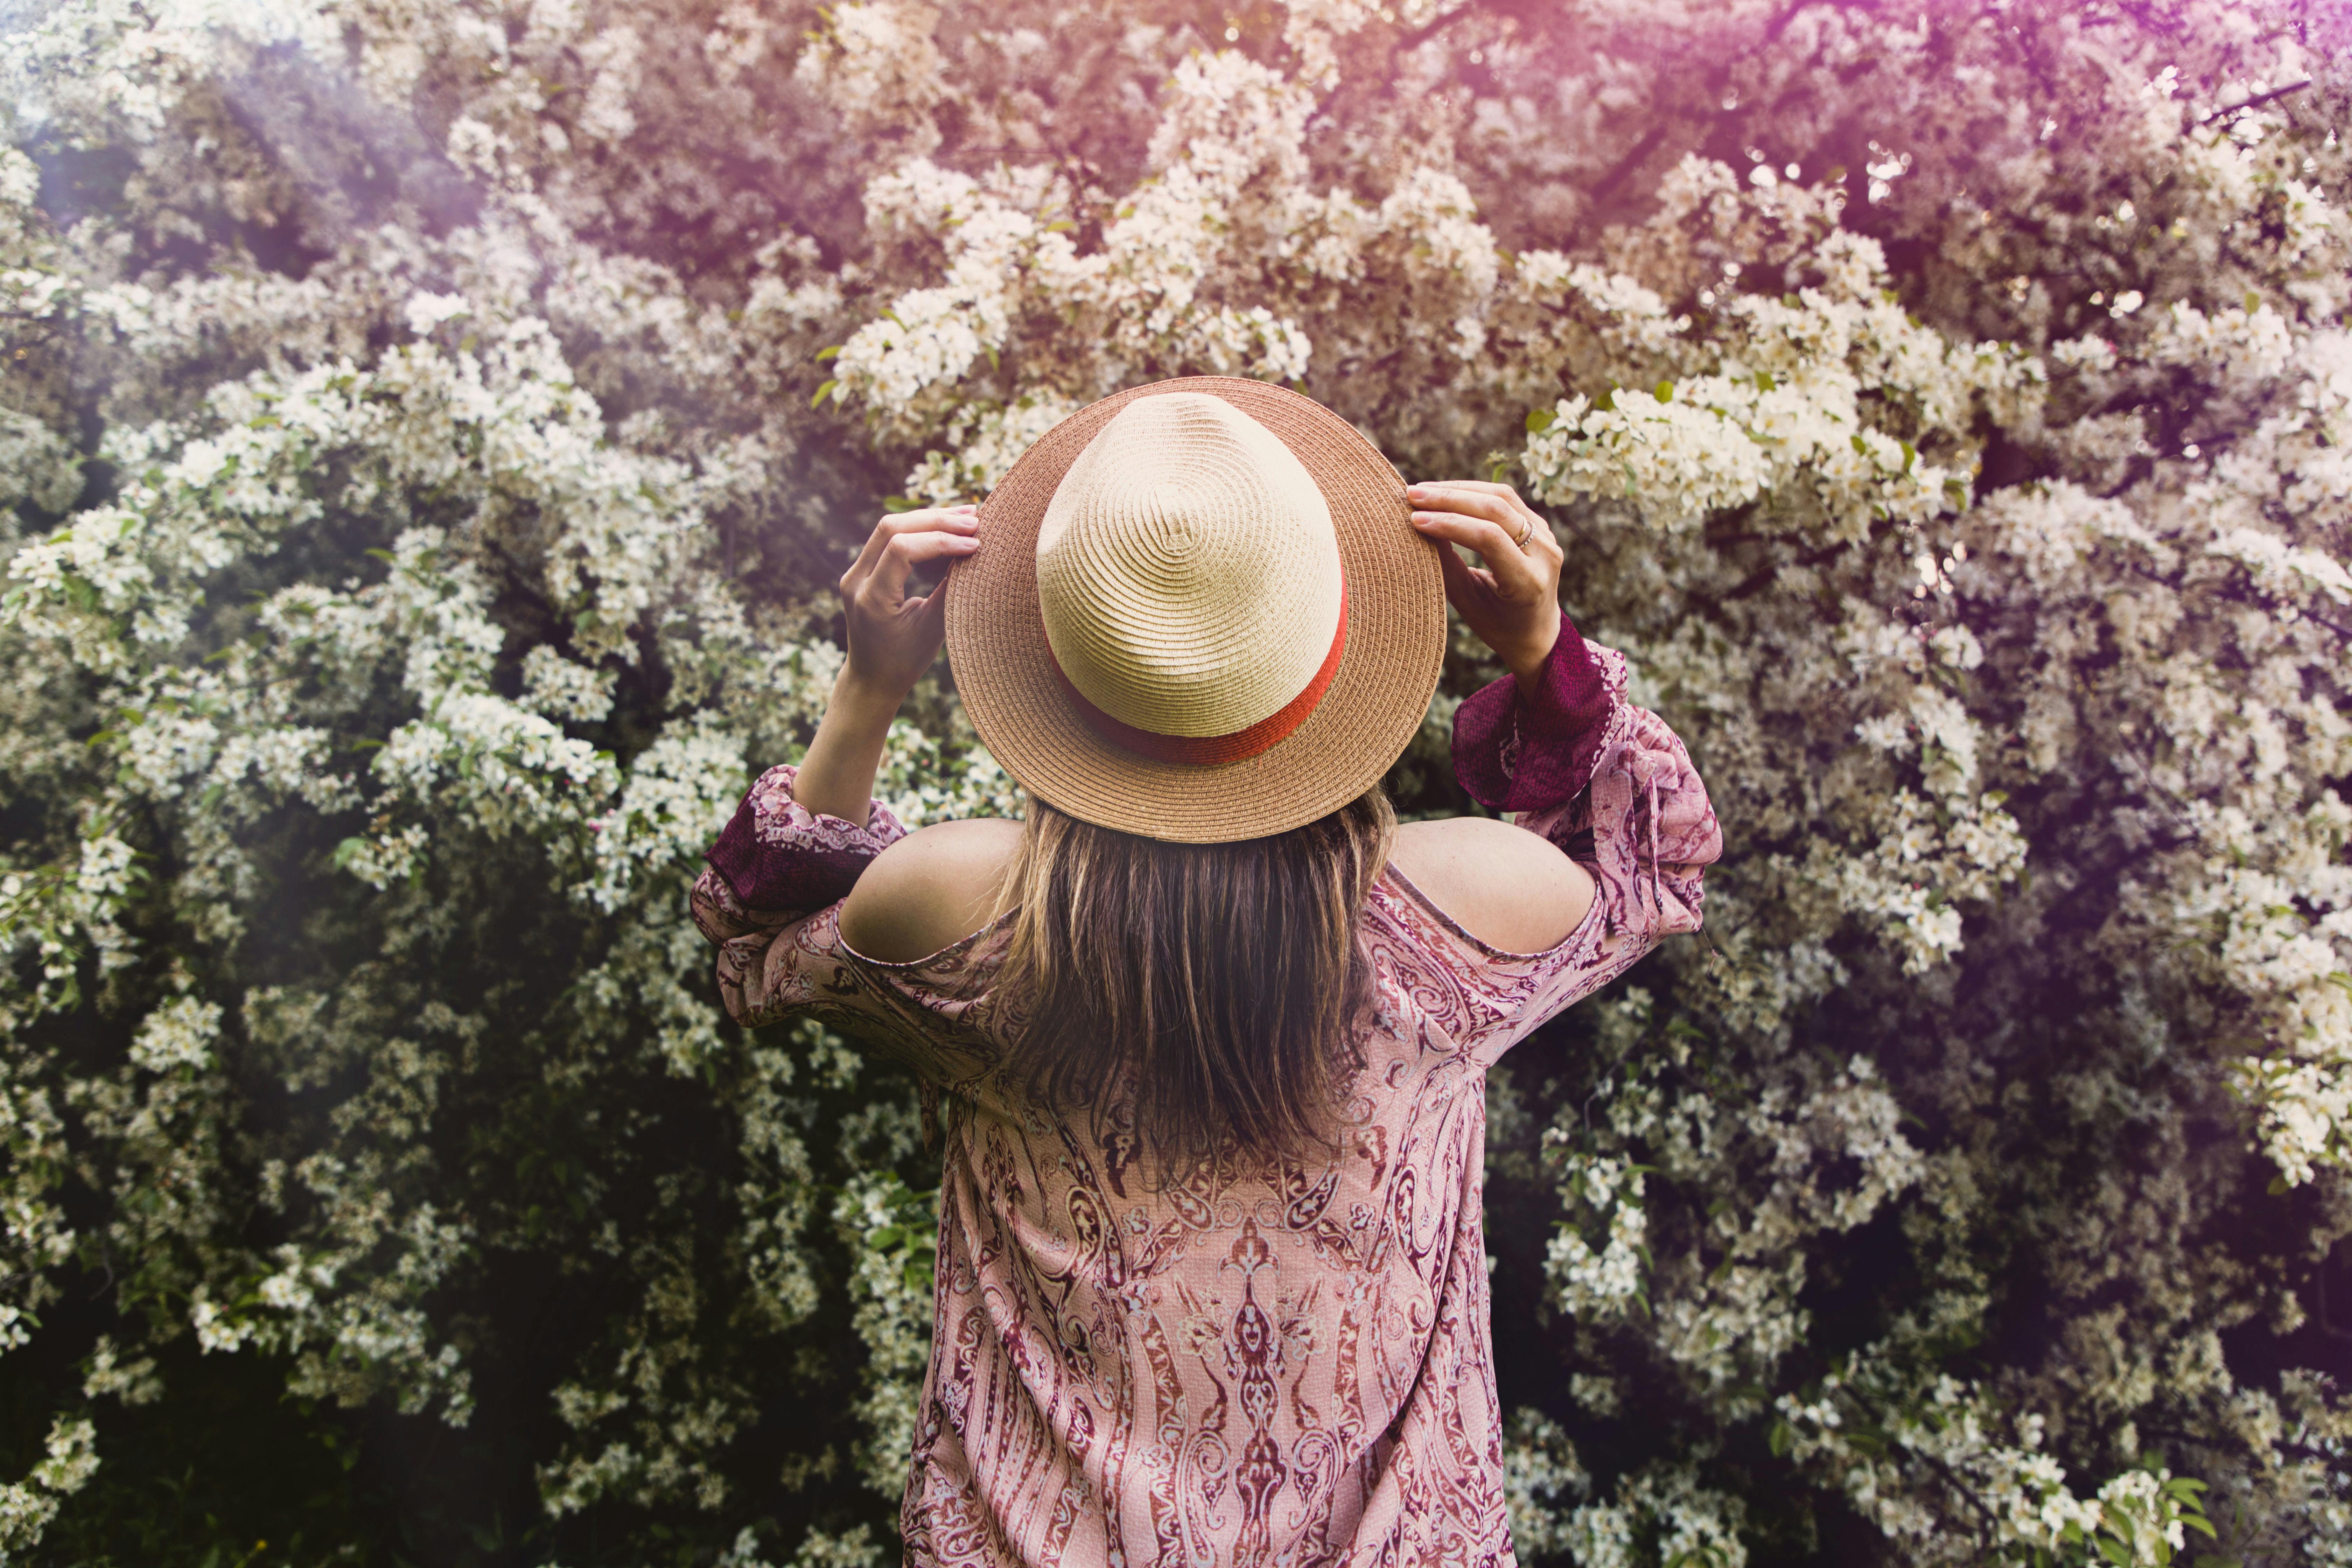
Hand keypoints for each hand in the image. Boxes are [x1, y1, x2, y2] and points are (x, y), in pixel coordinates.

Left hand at [838, 505, 980, 698]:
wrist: (872, 678)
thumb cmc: (905, 661)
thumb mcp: (932, 630)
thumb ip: (948, 590)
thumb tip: (972, 553)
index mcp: (871, 599)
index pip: (901, 549)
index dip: (940, 540)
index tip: (974, 545)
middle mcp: (856, 580)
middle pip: (892, 528)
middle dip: (936, 519)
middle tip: (974, 519)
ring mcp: (855, 572)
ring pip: (889, 526)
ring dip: (929, 517)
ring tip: (966, 515)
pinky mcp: (863, 569)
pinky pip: (889, 537)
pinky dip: (919, 528)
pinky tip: (945, 525)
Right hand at [1406, 480, 1562, 683]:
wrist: (1536, 631)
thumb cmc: (1497, 624)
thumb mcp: (1468, 603)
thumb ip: (1447, 566)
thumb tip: (1419, 527)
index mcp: (1528, 582)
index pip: (1489, 538)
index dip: (1450, 523)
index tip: (1415, 519)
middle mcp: (1544, 554)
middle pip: (1496, 509)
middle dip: (1450, 498)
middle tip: (1413, 495)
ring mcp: (1546, 536)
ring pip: (1502, 496)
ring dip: (1459, 489)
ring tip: (1424, 491)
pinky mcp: (1540, 526)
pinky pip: (1507, 499)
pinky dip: (1473, 492)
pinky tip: (1446, 492)